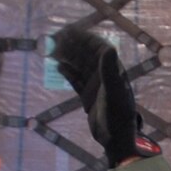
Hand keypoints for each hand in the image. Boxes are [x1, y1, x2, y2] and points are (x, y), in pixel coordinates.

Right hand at [50, 29, 158, 162]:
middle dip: (72, 45)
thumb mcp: (114, 92)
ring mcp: (96, 86)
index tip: (68, 30)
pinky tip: (58, 66)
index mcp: (114, 70)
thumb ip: (110, 71)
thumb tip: (108, 48)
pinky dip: (68, 73)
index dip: (84, 38)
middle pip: (86, 55)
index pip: (98, 48)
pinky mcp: (88, 96)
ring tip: (52, 50)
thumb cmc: (118, 115)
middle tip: (54, 39)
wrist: (115, 139)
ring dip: (67, 57)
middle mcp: (105, 75)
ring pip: (79, 66)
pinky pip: (76, 80)